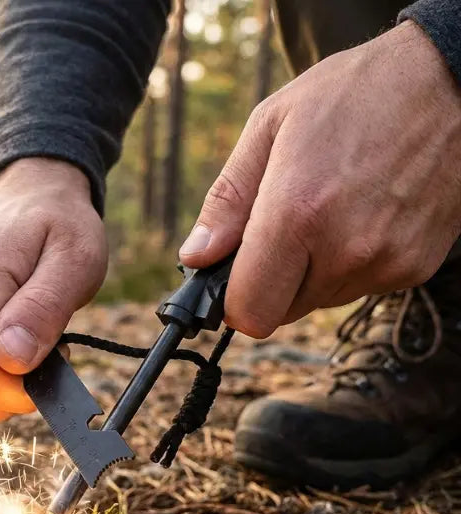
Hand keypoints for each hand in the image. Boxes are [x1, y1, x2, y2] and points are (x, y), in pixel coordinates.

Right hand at [0, 158, 106, 419]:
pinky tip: (6, 334)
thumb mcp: (75, 258)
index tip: (55, 361)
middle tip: (47, 341)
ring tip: (29, 330)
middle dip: (15, 385)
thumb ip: (44, 309)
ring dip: (2, 377)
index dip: (21, 392)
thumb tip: (10, 359)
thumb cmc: (57, 224)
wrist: (21, 192)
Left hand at [179, 21, 460, 338]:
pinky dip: (349, 264)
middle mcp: (344, 250)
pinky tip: (362, 215)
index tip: (233, 279)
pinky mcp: (413, 269)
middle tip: (283, 231)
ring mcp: (384, 264)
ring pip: (318, 301)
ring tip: (330, 210)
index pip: (250, 312)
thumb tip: (197, 257)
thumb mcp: (270, 127)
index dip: (234, 301)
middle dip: (270, 282)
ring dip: (311, 271)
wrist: (452, 82)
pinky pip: (358, 288)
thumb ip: (227, 201)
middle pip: (281, 312)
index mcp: (297, 214)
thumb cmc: (355, 95)